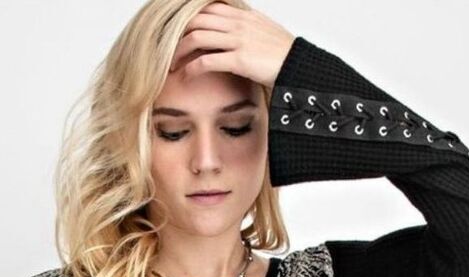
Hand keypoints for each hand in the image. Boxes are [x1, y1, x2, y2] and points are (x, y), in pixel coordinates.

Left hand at [168, 2, 295, 90]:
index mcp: (243, 15)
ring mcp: (238, 40)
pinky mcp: (240, 59)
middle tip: (168, 52)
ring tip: (172, 66)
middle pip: (196, 20)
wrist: (301, 68)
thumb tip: (230, 35)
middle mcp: (238, 23)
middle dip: (177, 36)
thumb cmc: (284, 57)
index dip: (189, 20)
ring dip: (179, 52)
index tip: (178, 35)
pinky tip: (186, 76)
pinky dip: (192, 68)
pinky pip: (207, 60)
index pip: (208, 8)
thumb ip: (245, 29)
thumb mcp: (263, 34)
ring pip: (197, 37)